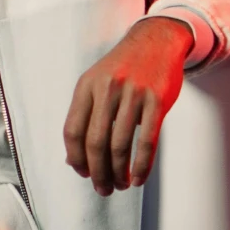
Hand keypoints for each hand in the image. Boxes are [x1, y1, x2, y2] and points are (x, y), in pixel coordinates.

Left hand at [63, 16, 193, 194]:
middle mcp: (107, 89)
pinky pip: (147, 141)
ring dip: (119, 173)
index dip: (75, 159)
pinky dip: (141, 165)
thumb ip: (84, 115)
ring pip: (120, 145)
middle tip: (102, 189)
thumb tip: (72, 159)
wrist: (156, 40)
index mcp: (86, 86)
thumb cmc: (122, 68)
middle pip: (95, 143)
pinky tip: (138, 178)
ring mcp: (133, 94)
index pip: (73, 131)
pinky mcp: (157, 100)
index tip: (83, 174)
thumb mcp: (96, 82)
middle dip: (97, 173)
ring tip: (120, 185)